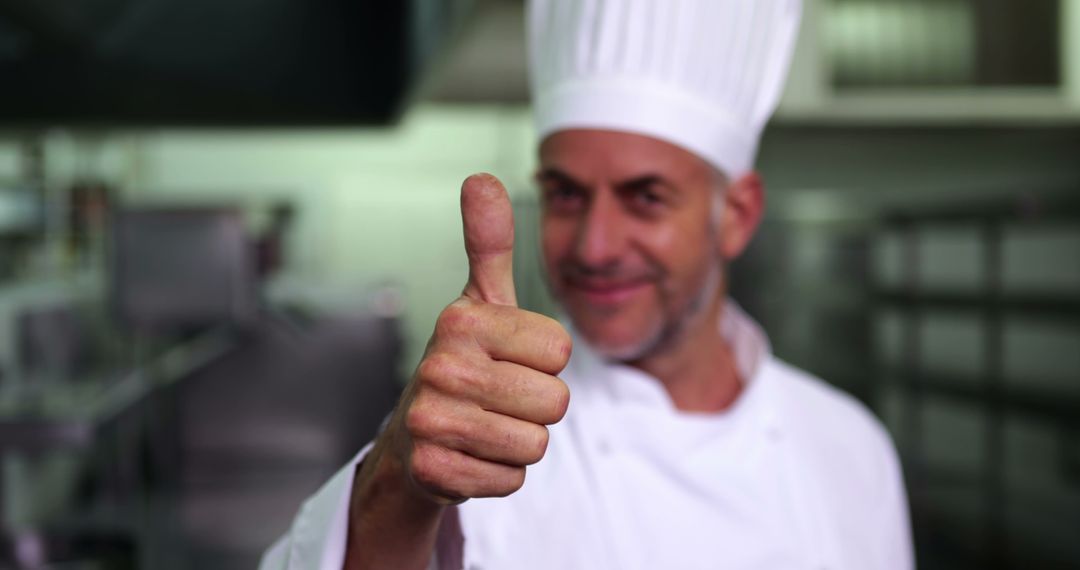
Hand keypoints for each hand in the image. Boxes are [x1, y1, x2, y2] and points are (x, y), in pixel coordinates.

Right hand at [388, 173, 571, 502]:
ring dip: (519, 440)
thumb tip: (482, 178)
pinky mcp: (434, 471)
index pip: (559, 350)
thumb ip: (489, 242)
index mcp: (461, 321)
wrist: (412, 435)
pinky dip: (500, 473)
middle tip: (498, 396)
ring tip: (485, 423)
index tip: (507, 358)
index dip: (543, 360)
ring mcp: (432, 421)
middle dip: (536, 405)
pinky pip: (513, 479)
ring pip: (535, 444)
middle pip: (554, 402)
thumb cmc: (462, 363)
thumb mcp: (479, 301)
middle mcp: (440, 367)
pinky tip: (472, 453)